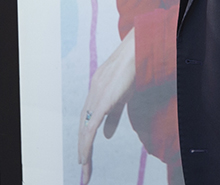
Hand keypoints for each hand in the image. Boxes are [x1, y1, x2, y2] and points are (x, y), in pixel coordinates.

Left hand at [78, 28, 135, 184]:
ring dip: (84, 150)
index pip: (87, 119)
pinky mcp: (102, 100)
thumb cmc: (133, 70)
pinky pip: (91, 126)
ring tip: (84, 168)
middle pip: (83, 126)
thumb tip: (106, 135)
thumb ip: (114, 116)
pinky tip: (85, 155)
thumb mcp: (122, 97)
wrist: (136, 51)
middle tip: (83, 169)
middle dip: (83, 148)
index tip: (85, 155)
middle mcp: (93, 94)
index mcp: (97, 91)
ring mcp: (96, 96)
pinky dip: (87, 142)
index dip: (85, 138)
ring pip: (85, 129)